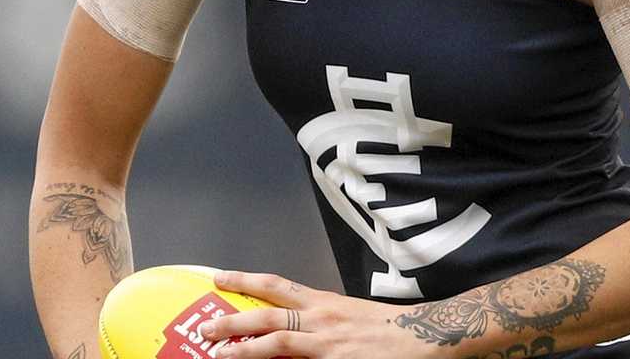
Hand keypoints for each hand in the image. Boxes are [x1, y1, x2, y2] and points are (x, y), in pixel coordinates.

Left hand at [200, 270, 439, 358]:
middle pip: (268, 313)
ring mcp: (328, 343)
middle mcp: (322, 318)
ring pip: (277, 341)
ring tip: (218, 353)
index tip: (220, 278)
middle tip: (204, 326)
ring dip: (244, 348)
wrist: (425, 336)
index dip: (246, 280)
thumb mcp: (349, 315)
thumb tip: (293, 325)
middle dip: (233, 320)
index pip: (277, 285)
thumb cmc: (389, 328)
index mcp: (324, 303)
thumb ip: (320, 321)